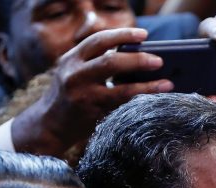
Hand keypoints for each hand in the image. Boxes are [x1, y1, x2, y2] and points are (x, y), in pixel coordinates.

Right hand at [12, 28, 172, 156]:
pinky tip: (156, 101)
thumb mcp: (75, 72)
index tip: (143, 35)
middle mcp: (75, 75)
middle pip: (111, 62)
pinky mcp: (93, 115)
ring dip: (148, 87)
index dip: (122, 35)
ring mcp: (84, 96)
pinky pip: (123, 108)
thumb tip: (137, 56)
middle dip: (139, 60)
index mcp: (71, 59)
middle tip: (159, 61)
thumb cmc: (70, 95)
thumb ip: (96, 62)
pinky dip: (141, 103)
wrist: (49, 124)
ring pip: (121, 90)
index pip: (99, 40)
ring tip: (167, 84)